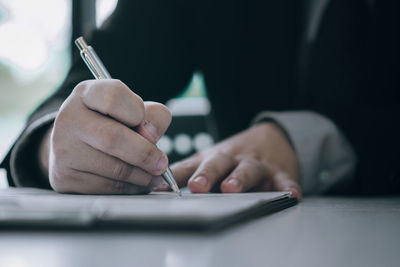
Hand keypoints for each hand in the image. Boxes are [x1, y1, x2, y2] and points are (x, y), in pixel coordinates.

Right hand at [39, 79, 171, 193]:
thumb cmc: (113, 124)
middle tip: (162, 163)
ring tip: (154, 174)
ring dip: (142, 176)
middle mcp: (69, 118)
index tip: (145, 125)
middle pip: (113, 138)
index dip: (137, 112)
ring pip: (114, 168)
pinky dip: (130, 188)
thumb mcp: (134, 110)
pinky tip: (137, 183)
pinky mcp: (65, 178)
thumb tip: (152, 137)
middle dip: (145, 154)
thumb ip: (153, 116)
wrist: (76, 147)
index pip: (114, 96)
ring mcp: (63, 150)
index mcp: (87, 93)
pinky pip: (108, 188)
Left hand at [171, 122, 301, 198]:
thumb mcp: (208, 159)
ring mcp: (255, 164)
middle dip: (208, 173)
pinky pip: (283, 179)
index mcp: (212, 158)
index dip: (176, 175)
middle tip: (198, 185)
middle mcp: (232, 159)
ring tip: (232, 187)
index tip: (161, 186)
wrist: (270, 139)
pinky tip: (290, 194)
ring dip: (240, 177)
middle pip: (219, 163)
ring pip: (248, 169)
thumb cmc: (233, 155)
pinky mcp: (278, 172)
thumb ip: (185, 171)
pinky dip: (286, 186)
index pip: (191, 165)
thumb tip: (154, 185)